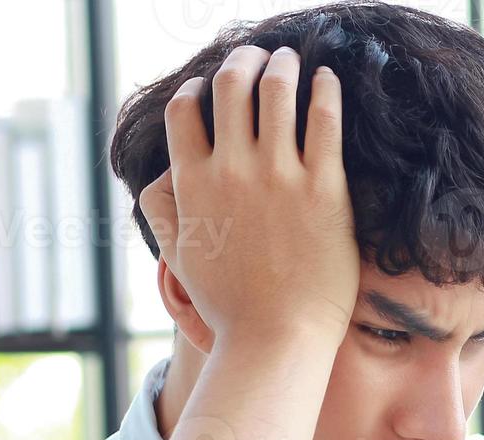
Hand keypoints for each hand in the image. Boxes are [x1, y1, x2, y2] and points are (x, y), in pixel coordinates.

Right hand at [138, 45, 358, 352]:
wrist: (277, 339)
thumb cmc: (230, 308)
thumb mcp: (179, 257)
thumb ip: (163, 212)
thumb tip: (154, 179)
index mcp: (192, 183)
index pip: (183, 111)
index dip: (197, 89)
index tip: (211, 84)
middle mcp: (231, 170)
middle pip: (230, 87)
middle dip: (243, 61)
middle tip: (258, 56)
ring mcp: (278, 176)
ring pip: (276, 91)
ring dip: (282, 65)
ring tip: (291, 59)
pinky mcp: (323, 188)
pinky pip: (324, 120)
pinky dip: (325, 89)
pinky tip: (328, 79)